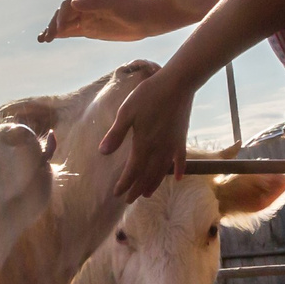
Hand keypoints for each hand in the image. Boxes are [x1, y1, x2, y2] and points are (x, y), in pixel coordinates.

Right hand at [38, 0, 171, 43]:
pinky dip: (62, 35)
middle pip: (64, 14)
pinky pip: (73, 31)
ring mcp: (88, 17)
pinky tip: (52, 39)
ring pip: (66, 24)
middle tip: (45, 37)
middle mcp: (86, 5)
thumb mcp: (114, 5)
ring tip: (42, 39)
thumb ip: (93, 4)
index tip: (60, 30)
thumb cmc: (133, 9)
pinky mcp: (91, 29)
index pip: (68, 5)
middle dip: (53, 25)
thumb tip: (73, 2)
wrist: (149, 20)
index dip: (61, 16)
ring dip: (53, 31)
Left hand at [98, 64, 195, 203]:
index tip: (117, 194)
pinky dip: (179, 169)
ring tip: (147, 194)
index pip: (132, 171)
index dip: (125, 184)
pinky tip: (178, 178)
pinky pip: (180, 159)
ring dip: (154, 183)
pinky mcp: (181, 138)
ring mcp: (172, 145)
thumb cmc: (148, 95)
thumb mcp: (127, 112)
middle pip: (147, 175)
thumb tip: (103, 153)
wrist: (177, 84)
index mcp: (143, 144)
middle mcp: (159, 149)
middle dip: (137, 188)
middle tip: (129, 200)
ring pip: (162, 170)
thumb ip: (116, 134)